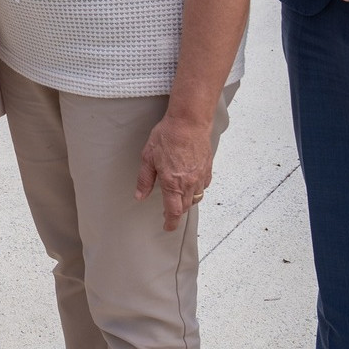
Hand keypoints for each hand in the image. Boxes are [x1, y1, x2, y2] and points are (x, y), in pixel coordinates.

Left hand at [136, 110, 215, 231]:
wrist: (189, 122)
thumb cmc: (167, 136)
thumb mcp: (148, 157)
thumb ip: (145, 179)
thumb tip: (140, 196)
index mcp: (173, 183)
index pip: (174, 211)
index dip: (171, 222)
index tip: (167, 227)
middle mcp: (189, 183)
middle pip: (185, 206)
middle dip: (177, 212)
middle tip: (169, 212)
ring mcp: (200, 176)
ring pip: (195, 197)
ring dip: (187, 201)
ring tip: (178, 198)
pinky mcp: (208, 168)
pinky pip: (203, 186)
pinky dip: (196, 189)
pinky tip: (190, 183)